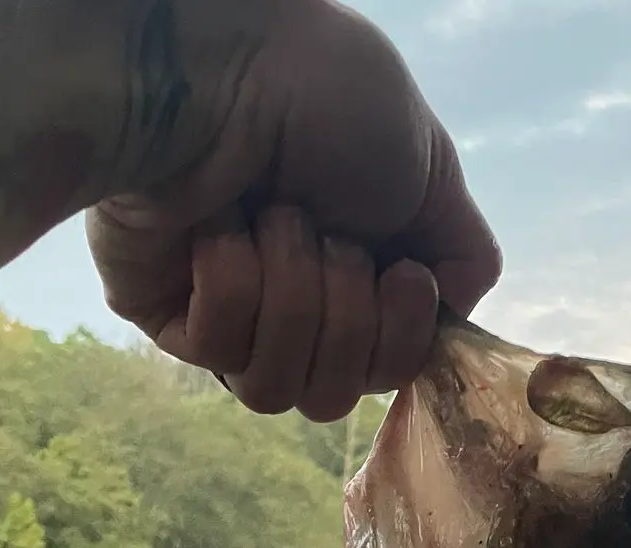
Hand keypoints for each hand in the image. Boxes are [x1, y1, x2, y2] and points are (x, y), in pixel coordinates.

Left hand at [85, 0, 501, 423]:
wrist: (228, 66)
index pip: (386, 377)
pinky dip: (234, 285)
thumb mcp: (435, 174)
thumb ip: (463, 261)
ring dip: (292, 298)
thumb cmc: (328, 98)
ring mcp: (228, 320)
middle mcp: (295, 311)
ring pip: (275, 391)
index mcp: (359, 285)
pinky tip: (222, 227)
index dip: (399, 342)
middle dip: (343, 316)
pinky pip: (219, 353)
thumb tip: (449, 318)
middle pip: (331, 399)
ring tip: (277, 221)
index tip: (403, 275)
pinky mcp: (167, 316)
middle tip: (330, 236)